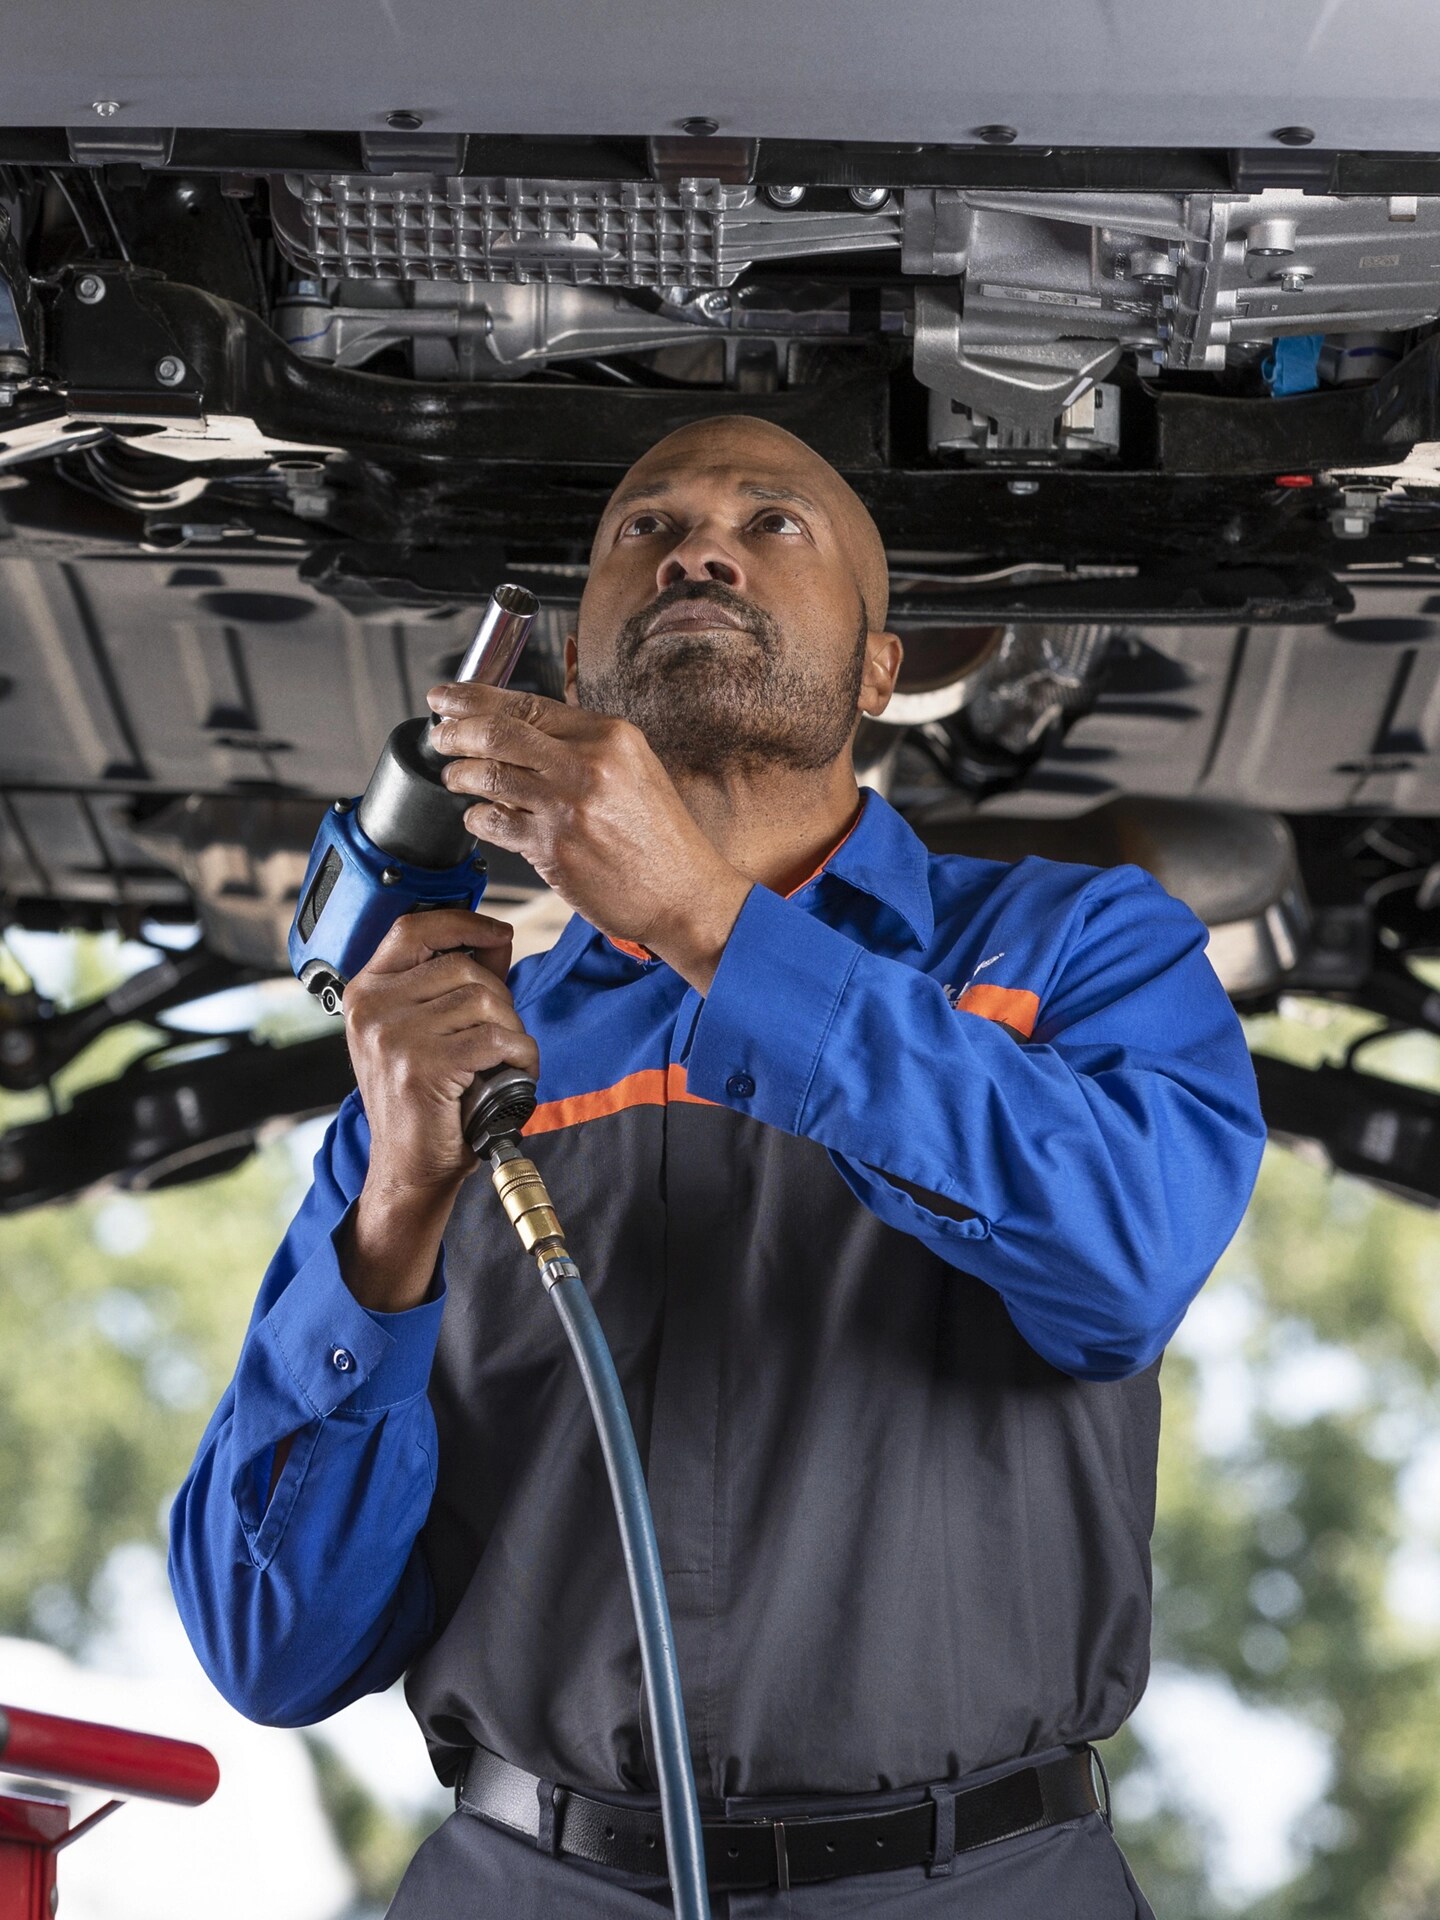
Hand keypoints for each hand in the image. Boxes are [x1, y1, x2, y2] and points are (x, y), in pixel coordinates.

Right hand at [339, 908, 538, 1310]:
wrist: (410, 1166)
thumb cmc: (424, 1100)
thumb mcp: (425, 1030)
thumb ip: (454, 981)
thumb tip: (496, 936)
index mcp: (367, 992)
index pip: (414, 928)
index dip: (461, 922)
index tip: (496, 932)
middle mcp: (371, 1008)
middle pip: (463, 967)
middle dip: (500, 999)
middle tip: (501, 1036)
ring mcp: (392, 1037)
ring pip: (483, 1000)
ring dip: (511, 1029)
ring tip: (504, 1058)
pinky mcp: (421, 1066)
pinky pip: (494, 1039)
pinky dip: (519, 1055)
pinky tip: (513, 1074)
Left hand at [427, 683, 751, 990]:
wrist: (687, 894)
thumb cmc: (662, 839)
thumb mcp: (635, 770)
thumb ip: (583, 746)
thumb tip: (519, 730)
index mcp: (609, 736)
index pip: (525, 704)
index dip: (473, 698)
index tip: (447, 698)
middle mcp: (588, 764)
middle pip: (497, 731)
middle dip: (454, 731)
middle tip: (439, 736)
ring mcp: (568, 806)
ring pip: (487, 775)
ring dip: (459, 775)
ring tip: (455, 778)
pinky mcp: (554, 849)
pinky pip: (494, 823)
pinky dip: (477, 818)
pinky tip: (481, 819)